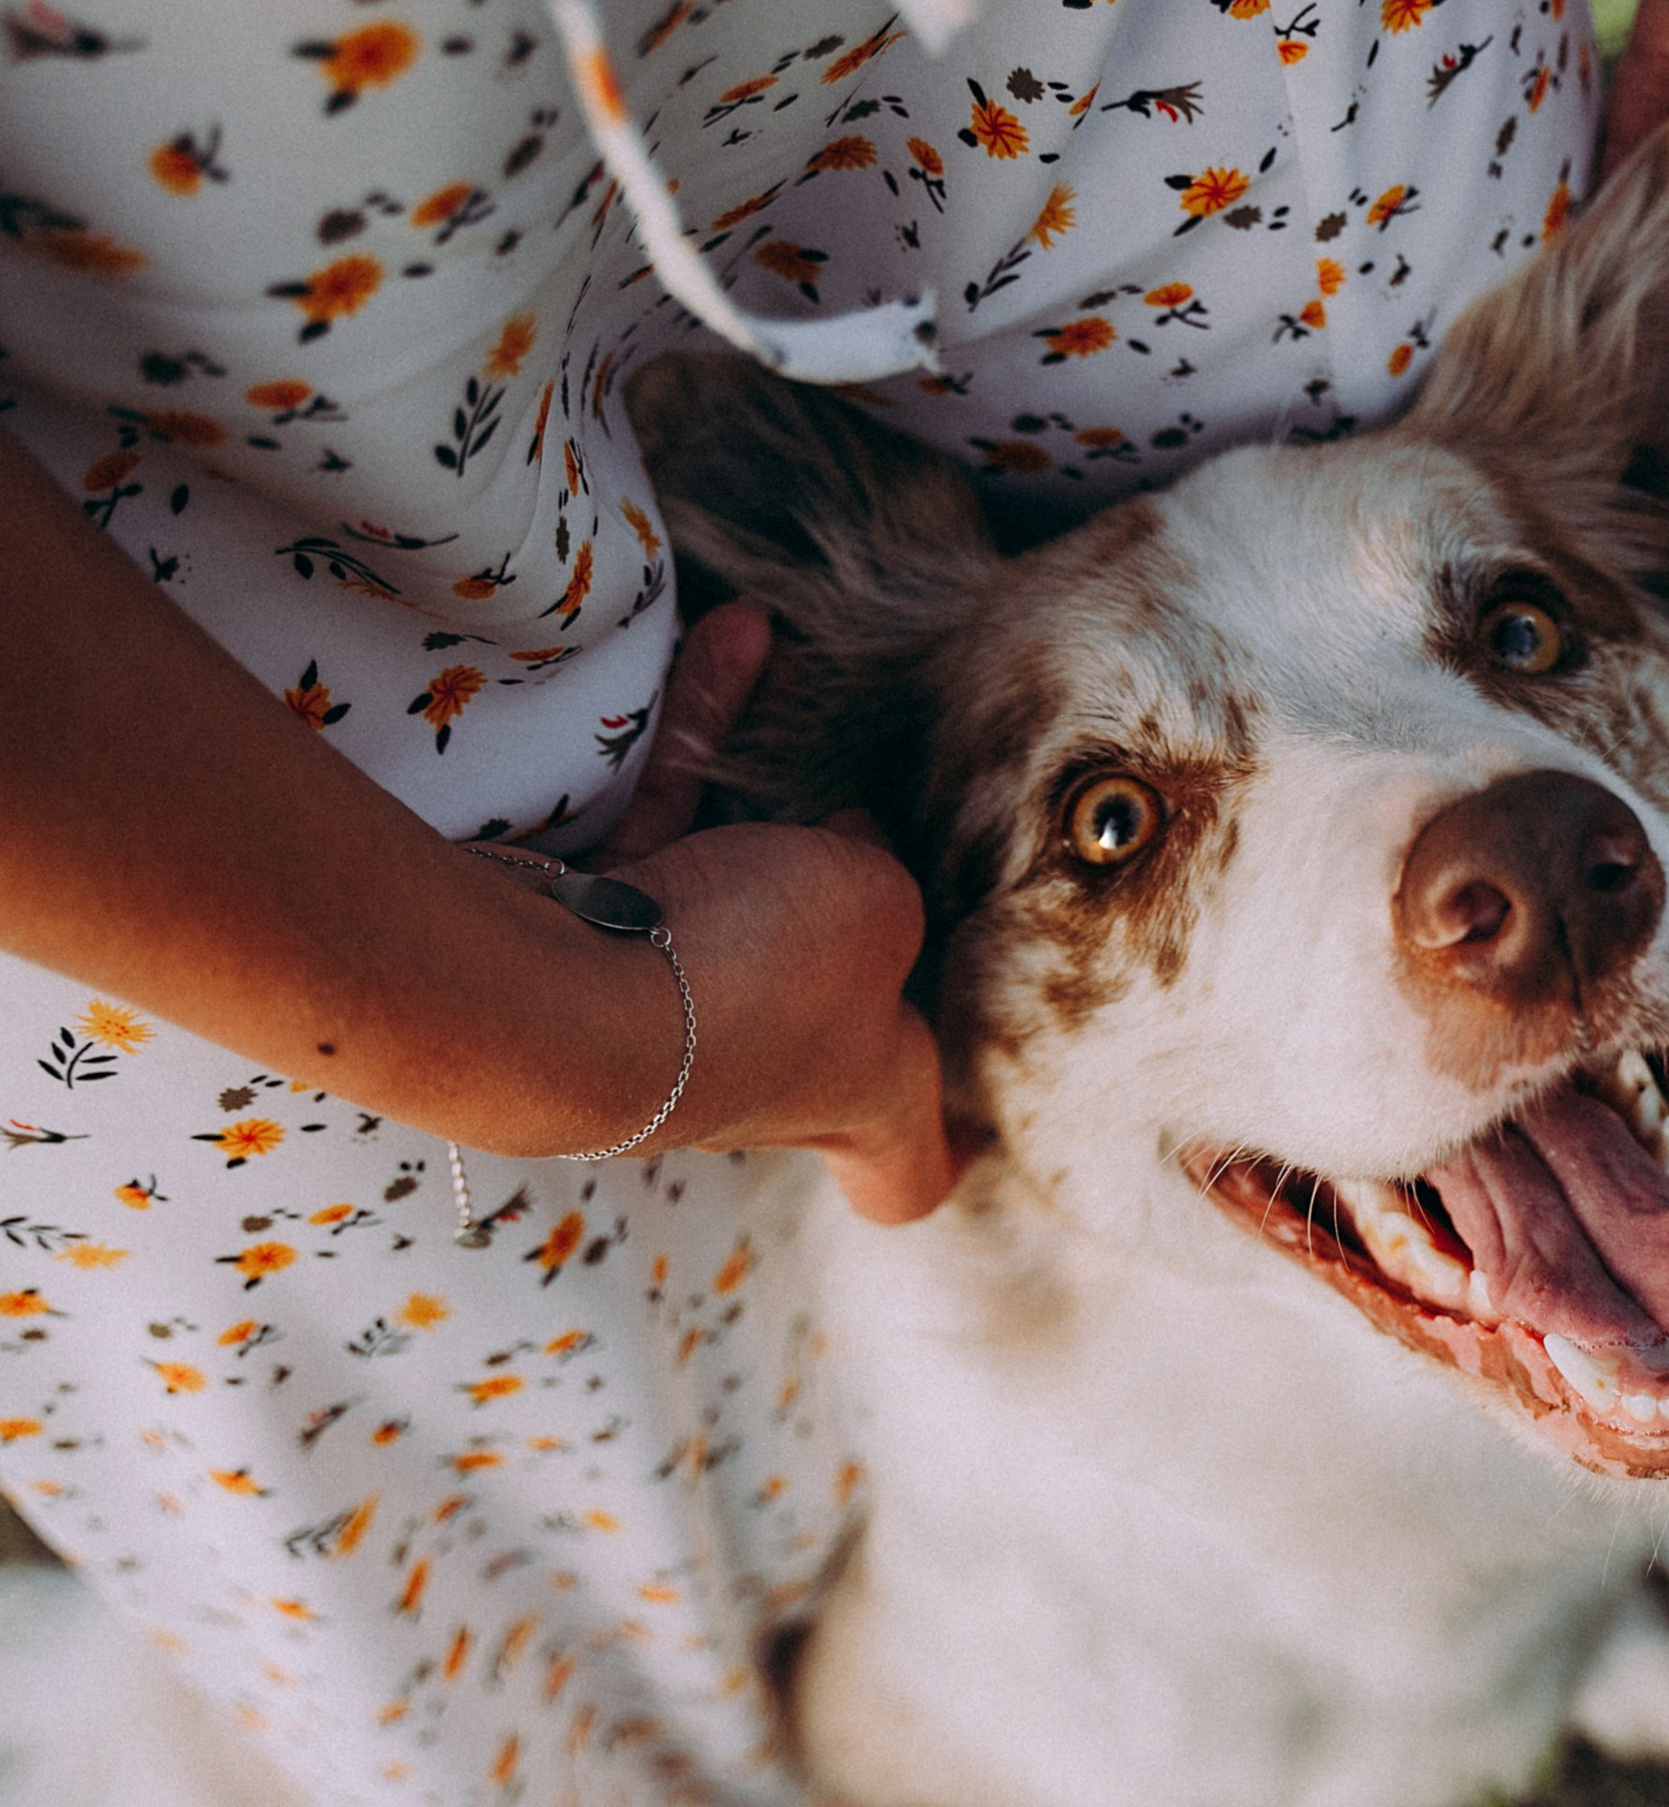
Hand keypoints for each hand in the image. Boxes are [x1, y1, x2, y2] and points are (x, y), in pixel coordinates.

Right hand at [598, 600, 954, 1224]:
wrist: (561, 990)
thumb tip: (848, 840)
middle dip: (850, 905)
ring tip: (816, 675)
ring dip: (773, 782)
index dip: (938, 1148)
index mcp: (861, 1094)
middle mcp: (767, 1069)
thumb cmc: (758, 975)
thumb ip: (883, 870)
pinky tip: (739, 635)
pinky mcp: (597, 941)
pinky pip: (671, 820)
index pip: (907, 1171)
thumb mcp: (879, 905)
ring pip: (743, 885)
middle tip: (886, 810)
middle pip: (827, 1002)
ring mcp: (675, 1010)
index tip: (969, 1121)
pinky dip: (703, 735)